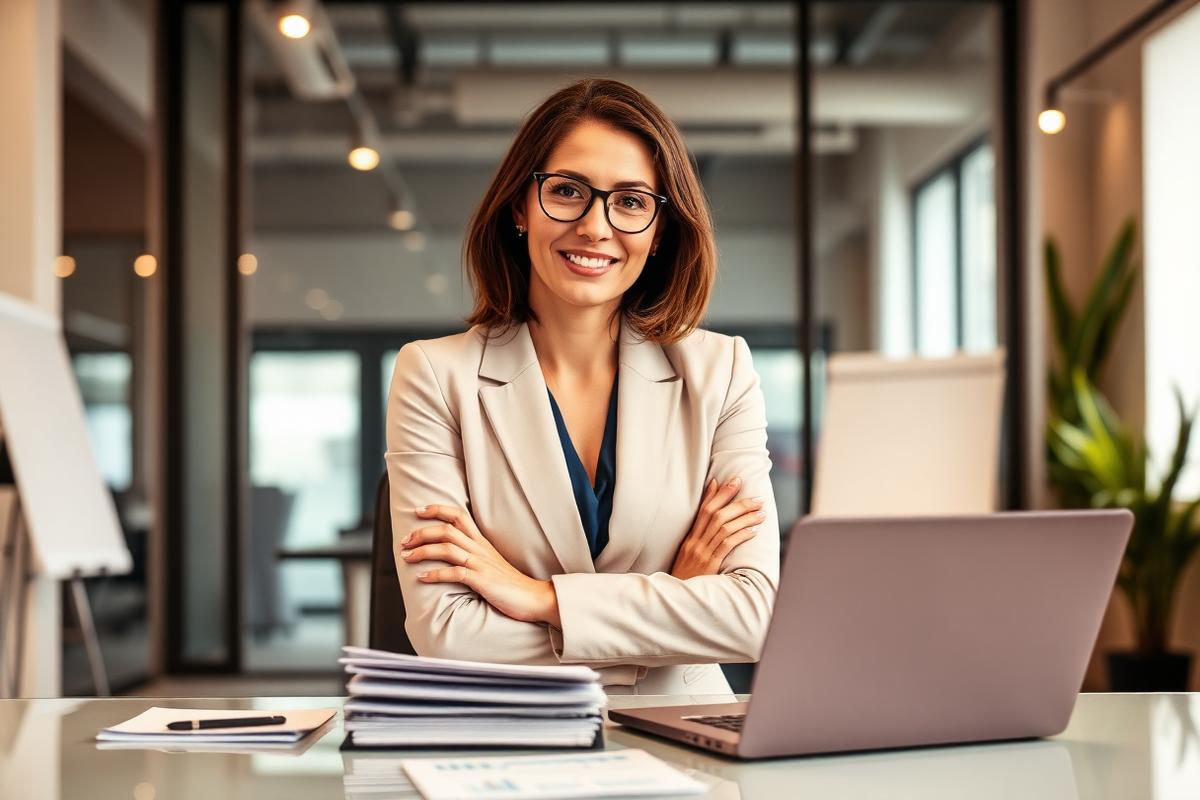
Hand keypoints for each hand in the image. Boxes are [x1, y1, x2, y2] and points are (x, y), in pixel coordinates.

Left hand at [400, 504, 560, 626]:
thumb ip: (474, 556)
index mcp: (482, 542)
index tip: (419, 511)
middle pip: (447, 529)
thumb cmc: (511, 584)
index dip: (437, 509)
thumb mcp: (491, 564)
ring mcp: (482, 564)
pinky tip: (422, 578)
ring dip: (423, 551)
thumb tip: (453, 556)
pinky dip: (435, 574)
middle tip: (404, 541)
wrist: (535, 598)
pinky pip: (455, 573)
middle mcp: (480, 549)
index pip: (458, 516)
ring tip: (406, 557)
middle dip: (421, 532)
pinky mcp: (483, 581)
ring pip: (447, 548)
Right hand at [670, 477, 764, 579]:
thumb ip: (700, 534)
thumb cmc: (686, 574)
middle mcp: (695, 541)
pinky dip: (740, 535)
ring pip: (724, 528)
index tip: (734, 480)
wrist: (678, 595)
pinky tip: (753, 531)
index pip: (705, 508)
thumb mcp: (688, 551)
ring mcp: (702, 552)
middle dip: (737, 502)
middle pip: (716, 514)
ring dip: (745, 518)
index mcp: (690, 536)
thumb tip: (712, 517)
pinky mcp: (709, 565)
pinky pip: (726, 545)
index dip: (720, 493)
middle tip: (756, 497)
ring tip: (761, 513)